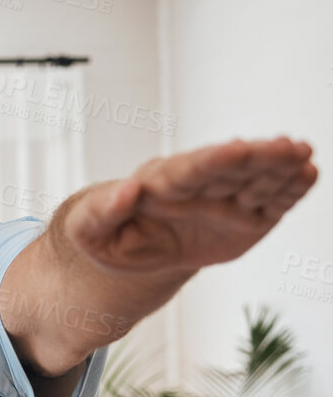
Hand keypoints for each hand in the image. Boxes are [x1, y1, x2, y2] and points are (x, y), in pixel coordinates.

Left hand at [68, 136, 316, 276]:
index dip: (212, 160)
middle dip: (258, 158)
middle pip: (231, 169)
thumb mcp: (87, 228)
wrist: (131, 249)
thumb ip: (101, 211)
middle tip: (288, 147)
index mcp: (161, 184)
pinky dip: (289, 192)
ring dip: (280, 170)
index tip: (235, 149)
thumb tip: (124, 189)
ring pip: (256, 182)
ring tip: (304, 157)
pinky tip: (308, 176)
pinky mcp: (246, 218)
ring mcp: (226, 199)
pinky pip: (270, 204)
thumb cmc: (105, 232)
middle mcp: (200, 185)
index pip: (190, 170)